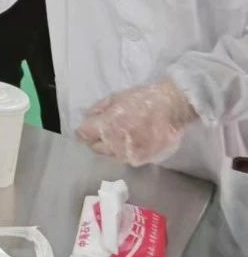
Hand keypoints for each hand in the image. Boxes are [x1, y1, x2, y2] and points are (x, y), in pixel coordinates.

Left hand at [75, 78, 198, 166]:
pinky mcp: (143, 159)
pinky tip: (134, 141)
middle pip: (96, 148)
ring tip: (122, 135)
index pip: (83, 135)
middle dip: (97, 140)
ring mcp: (130, 154)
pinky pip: (128, 158)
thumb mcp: (115, 97)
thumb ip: (98, 110)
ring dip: (112, 147)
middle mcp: (116, 143)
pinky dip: (127, 151)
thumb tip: (87, 119)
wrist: (173, 108)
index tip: (86, 130)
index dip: (83, 132)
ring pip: (111, 155)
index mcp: (107, 125)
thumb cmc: (143, 99)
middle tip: (104, 132)